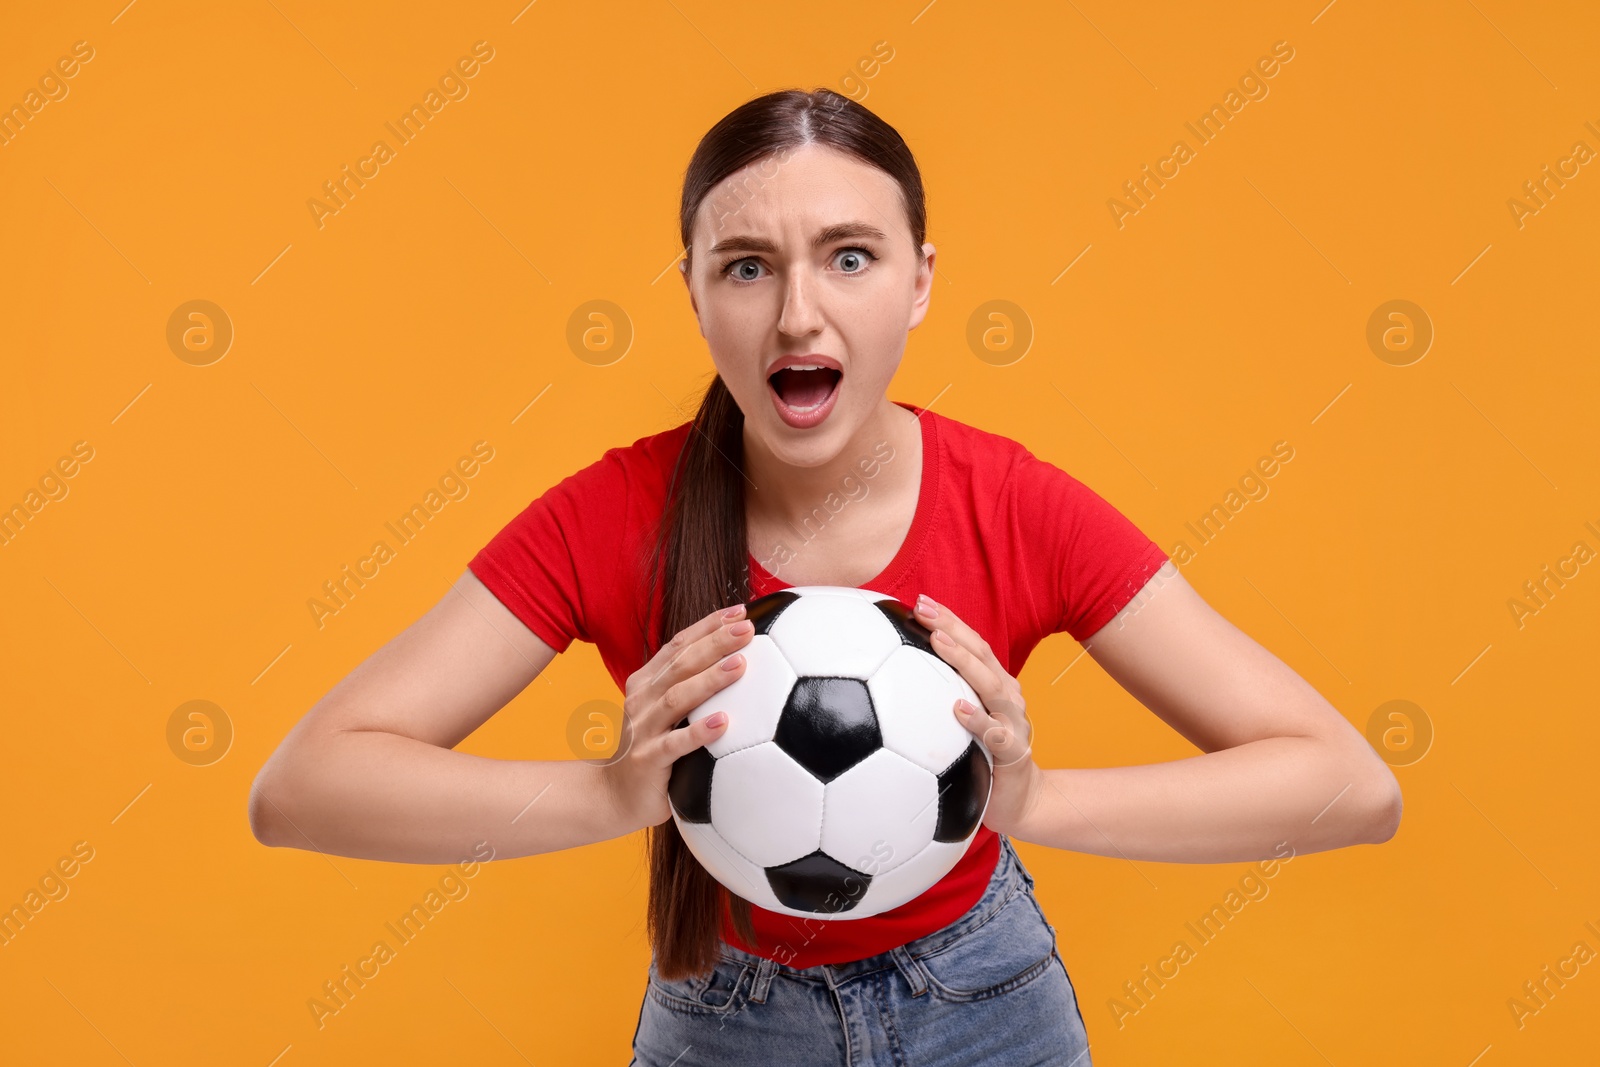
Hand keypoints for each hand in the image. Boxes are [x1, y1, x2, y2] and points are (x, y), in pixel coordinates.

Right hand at [602, 603, 754, 834]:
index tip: (740, 611)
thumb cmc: (649, 750)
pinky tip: (724, 723)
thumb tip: (739, 663)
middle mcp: (641, 699)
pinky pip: (675, 745)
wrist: (610, 795)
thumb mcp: (663, 713)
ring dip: (709, 680)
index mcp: (646, 682)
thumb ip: (689, 689)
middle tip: (747, 629)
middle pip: (680, 663)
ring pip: (677, 698)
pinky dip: (699, 732)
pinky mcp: (647, 760)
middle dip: (714, 642)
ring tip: (740, 665)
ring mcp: (642, 729)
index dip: (708, 626)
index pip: (678, 645)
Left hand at [914, 593, 1045, 837]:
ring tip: (938, 641)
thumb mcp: (963, 724)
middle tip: (922, 608)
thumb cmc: (985, 757)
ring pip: (991, 685)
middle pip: (981, 654)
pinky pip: (997, 735)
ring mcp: (1014, 722)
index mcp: (994, 685)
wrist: (1022, 801)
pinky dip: (978, 720)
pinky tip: (958, 709)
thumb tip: (893, 678)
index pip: (972, 645)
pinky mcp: (1014, 753)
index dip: (949, 620)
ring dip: (964, 661)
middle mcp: (1007, 697)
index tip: (920, 600)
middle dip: (952, 626)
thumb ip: (942, 699)